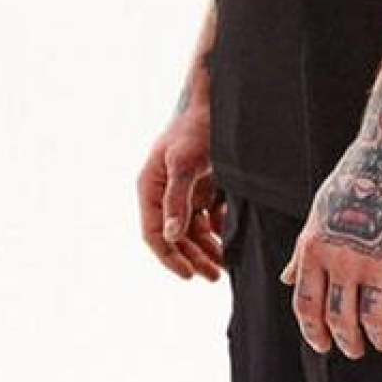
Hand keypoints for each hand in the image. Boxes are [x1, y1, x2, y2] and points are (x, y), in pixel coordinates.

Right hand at [136, 117, 226, 280]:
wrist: (218, 104)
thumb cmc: (196, 129)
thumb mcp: (185, 164)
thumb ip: (177, 201)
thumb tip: (170, 235)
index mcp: (150, 187)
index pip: (153, 233)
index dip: (169, 257)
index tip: (188, 275)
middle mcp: (163, 193)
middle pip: (174, 237)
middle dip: (193, 259)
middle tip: (214, 277)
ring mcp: (182, 192)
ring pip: (192, 232)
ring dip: (206, 250)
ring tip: (224, 268)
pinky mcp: (201, 188)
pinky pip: (207, 219)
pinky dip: (217, 232)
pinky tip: (230, 239)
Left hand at [278, 152, 381, 358]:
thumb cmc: (357, 178)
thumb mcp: (320, 212)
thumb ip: (303, 250)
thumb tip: (286, 279)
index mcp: (314, 248)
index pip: (305, 305)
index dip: (313, 333)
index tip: (323, 347)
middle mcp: (341, 259)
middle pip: (338, 319)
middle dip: (348, 343)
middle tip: (356, 351)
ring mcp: (377, 261)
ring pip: (373, 320)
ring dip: (379, 338)